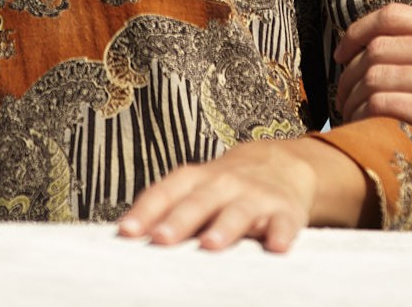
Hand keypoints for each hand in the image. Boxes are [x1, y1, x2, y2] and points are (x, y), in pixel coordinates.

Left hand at [117, 137, 342, 252]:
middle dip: (179, 220)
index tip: (126, 231)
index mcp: (195, 180)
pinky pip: (283, 224)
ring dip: (224, 227)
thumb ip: (166, 210)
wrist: (282, 164)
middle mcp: (223, 184)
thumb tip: (127, 237)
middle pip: (199, 202)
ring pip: (238, 211)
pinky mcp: (285, 211)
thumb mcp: (196, 189)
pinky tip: (277, 247)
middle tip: (161, 239)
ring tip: (210, 244)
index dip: (145, 211)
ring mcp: (255, 196)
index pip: (166, 192)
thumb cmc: (225, 186)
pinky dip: (281, 234)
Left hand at [335, 0, 411, 213]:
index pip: (394, 15)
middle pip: (377, 46)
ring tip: (349, 113)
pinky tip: (362, 127)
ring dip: (352, 96)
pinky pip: (383, 105)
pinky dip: (363, 115)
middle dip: (349, 70)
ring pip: (375, 75)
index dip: (358, 30)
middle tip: (342, 92)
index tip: (343, 52)